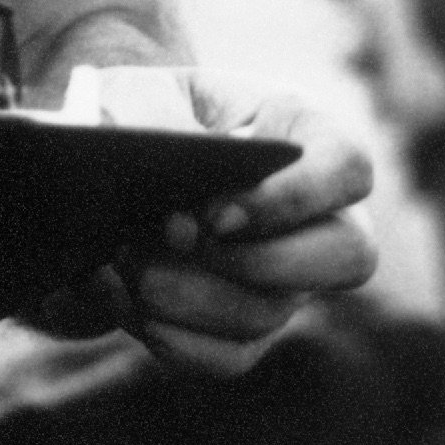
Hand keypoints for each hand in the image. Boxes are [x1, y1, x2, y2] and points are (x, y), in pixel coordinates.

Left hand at [125, 69, 375, 376]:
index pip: (348, 168)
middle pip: (346, 256)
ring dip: (190, 294)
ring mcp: (286, 277)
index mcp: (301, 133)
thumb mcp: (133, 89)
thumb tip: (182, 190)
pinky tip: (122, 298)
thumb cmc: (131, 112)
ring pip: (271, 311)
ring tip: (125, 260)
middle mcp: (313, 213)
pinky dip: (172, 335)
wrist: (96, 171)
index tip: (216, 214)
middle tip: (174, 237)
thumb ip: (155, 117)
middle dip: (258, 261)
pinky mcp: (244, 326)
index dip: (294, 199)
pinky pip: (229, 355)